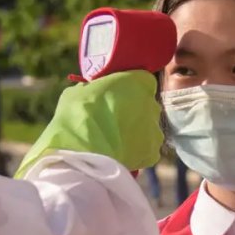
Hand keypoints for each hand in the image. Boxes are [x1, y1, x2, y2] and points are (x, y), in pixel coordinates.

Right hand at [15, 72, 163, 177]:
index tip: (116, 96)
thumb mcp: (80, 90)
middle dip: (133, 111)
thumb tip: (93, 91)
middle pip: (146, 106)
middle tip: (112, 119)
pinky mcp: (153, 153)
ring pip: (148, 129)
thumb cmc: (79, 113)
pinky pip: (146, 150)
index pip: (141, 81)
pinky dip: (136, 153)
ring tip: (113, 141)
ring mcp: (155, 130)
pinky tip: (119, 154)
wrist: (83, 150)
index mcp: (139, 82)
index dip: (129, 89)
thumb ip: (94, 89)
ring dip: (135, 133)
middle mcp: (153, 104)